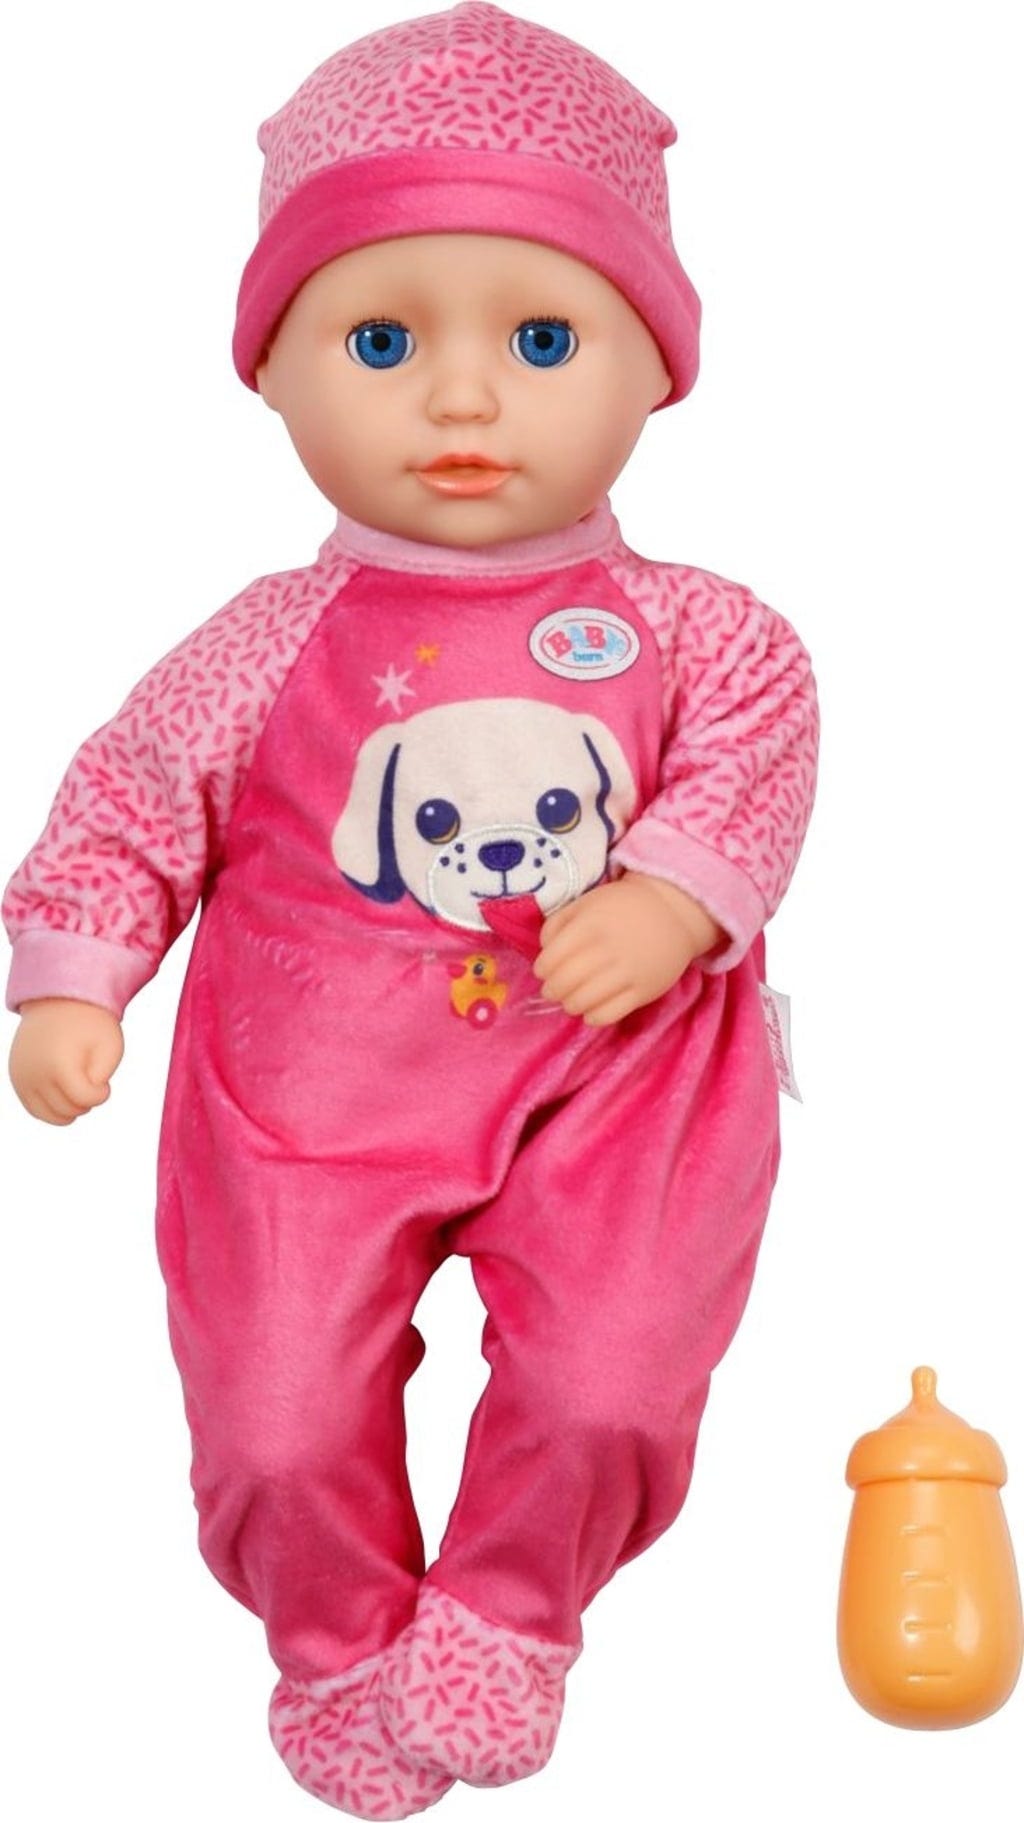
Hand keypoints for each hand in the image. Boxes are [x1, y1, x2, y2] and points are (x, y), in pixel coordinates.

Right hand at [9, 998, 124, 1124]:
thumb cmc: (91, 1024)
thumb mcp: (110, 1048)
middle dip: (86, 1101)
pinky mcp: (16, 1077)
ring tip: (79, 1084)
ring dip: (70, 1108)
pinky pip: (35, 1108)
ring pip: (49, 1116)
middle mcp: (34, 1073)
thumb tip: (79, 1103)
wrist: (59, 998)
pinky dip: (53, 1107)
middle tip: (91, 1078)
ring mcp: (21, 1077)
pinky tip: (66, 1090)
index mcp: (59, 1063)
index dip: (102, 1093)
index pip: (85, 1099)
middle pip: (68, 1110)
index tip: (106, 1080)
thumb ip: (99, 1081)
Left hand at [534, 872, 723, 1026]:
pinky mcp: (643, 992)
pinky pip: (608, 1015)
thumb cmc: (622, 907)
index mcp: (588, 926)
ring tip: (572, 999)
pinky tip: (590, 1010)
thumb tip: (543, 952)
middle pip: (562, 984)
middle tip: (554, 989)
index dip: (542, 970)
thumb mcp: (585, 903)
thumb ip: (557, 924)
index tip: (545, 971)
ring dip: (569, 1005)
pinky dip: (592, 1017)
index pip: (549, 961)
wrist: (672, 912)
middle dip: (552, 990)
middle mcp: (605, 951)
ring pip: (581, 1002)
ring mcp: (626, 973)